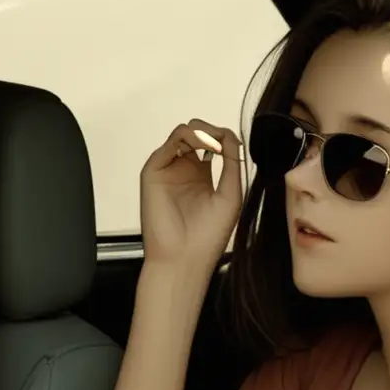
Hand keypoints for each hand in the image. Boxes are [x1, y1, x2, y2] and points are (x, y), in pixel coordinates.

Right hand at [139, 120, 243, 273]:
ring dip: (202, 132)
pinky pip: (170, 143)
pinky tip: (204, 148)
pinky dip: (188, 137)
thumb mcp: (231, 194)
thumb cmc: (206, 236)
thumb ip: (232, 163)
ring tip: (214, 146)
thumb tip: (231, 136)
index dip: (225, 139)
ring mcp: (168, 170)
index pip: (213, 144)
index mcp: (202, 176)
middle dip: (212, 131)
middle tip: (223, 144)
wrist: (184, 258)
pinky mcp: (154, 172)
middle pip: (197, 133)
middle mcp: (183, 170)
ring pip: (183, 133)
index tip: (235, 147)